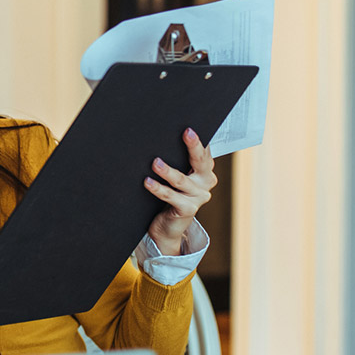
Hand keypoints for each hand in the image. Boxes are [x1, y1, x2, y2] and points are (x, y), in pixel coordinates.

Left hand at [143, 128, 215, 255]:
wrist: (168, 227)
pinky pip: (171, 196)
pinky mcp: (188, 209)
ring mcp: (198, 197)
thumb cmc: (171, 195)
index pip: (204, 152)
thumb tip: (161, 136)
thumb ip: (178, 160)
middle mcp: (205, 183)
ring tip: (155, 163)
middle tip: (187, 133)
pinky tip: (148, 182)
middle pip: (200, 161)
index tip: (190, 127)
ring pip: (181, 180)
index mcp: (205, 171)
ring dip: (167, 170)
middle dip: (193, 146)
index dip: (198, 140)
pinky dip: (158, 188)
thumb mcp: (177, 176)